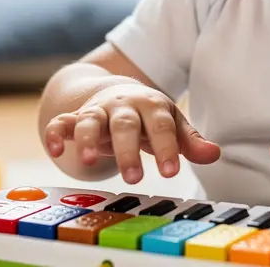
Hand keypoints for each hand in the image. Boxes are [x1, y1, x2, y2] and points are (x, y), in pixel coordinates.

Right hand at [43, 82, 220, 183]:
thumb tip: (214, 154)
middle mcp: (123, 106)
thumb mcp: (171, 124)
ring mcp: (98, 110)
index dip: (166, 148)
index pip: (161, 126)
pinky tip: (55, 149)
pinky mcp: (76, 117)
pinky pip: (61, 121)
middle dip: (128, 151)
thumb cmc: (150, 116)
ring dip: (87, 138)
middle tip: (135, 178)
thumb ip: (189, 141)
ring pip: (90, 120)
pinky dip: (56, 132)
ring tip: (87, 161)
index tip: (170, 172)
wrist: (118, 91)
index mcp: (152, 105)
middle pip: (125, 124)